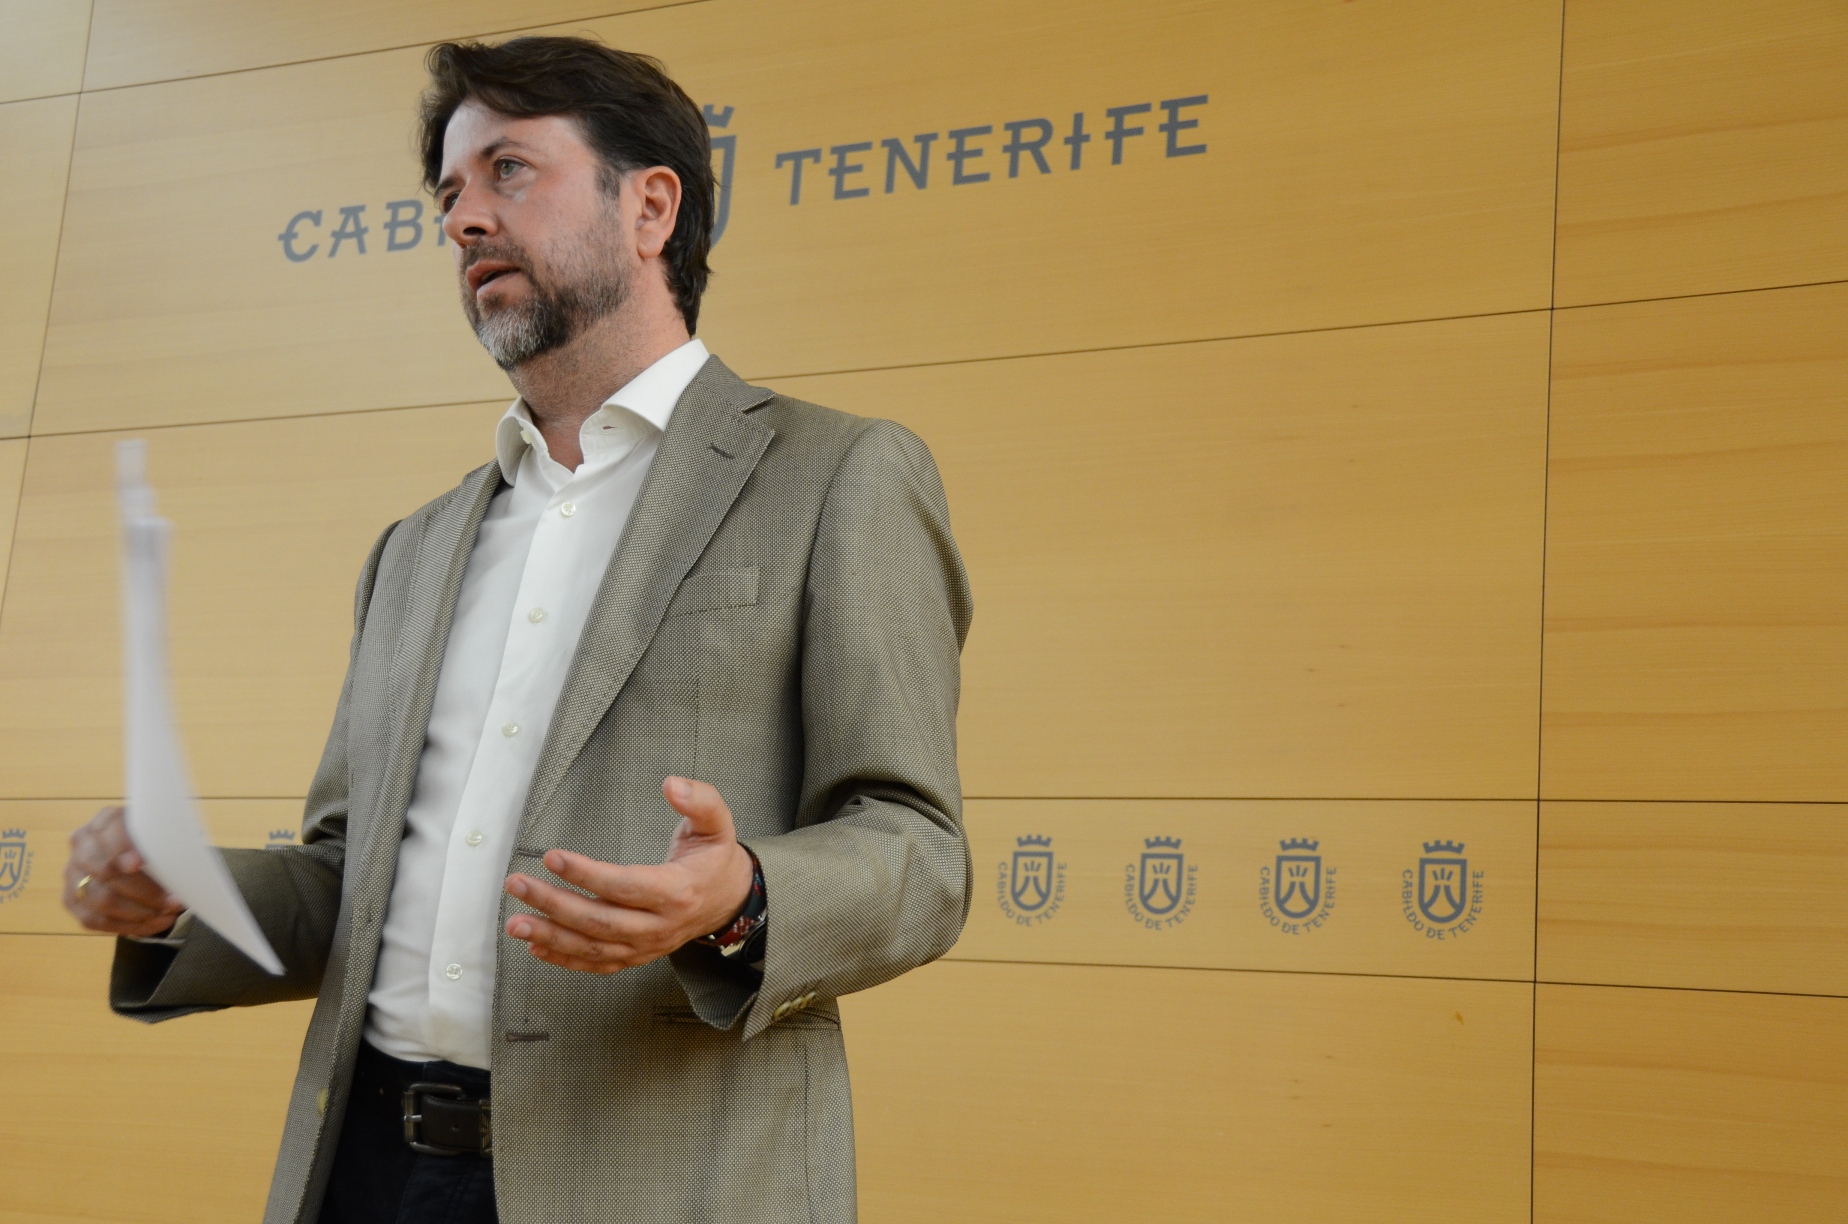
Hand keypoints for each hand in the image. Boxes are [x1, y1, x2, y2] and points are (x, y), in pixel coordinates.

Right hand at [64, 805, 184, 936]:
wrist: (132, 855)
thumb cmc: (152, 843)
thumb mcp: (159, 834)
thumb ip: (162, 842)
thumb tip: (175, 865)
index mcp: (105, 820)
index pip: (111, 832)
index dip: (123, 848)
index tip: (139, 862)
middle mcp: (82, 845)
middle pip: (107, 871)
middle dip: (144, 891)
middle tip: (174, 902)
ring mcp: (72, 873)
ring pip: (101, 899)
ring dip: (139, 913)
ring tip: (167, 915)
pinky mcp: (70, 899)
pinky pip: (94, 920)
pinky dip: (128, 926)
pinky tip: (152, 924)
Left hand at [502, 777, 753, 973]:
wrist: (729, 902)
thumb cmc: (715, 859)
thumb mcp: (717, 824)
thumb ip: (700, 800)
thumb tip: (672, 784)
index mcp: (677, 891)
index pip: (625, 886)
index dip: (587, 874)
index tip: (553, 857)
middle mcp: (659, 925)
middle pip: (600, 920)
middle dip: (554, 904)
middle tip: (518, 884)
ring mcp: (647, 946)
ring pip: (593, 947)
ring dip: (550, 936)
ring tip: (515, 923)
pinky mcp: (636, 956)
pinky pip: (597, 964)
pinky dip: (564, 958)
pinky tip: (535, 946)